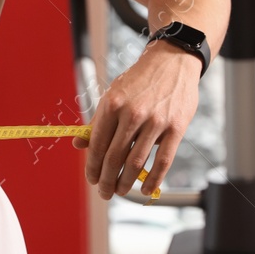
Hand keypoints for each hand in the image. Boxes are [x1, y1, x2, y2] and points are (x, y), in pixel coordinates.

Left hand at [72, 41, 199, 199]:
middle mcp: (132, 113)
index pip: (97, 144)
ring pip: (137, 162)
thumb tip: (78, 145)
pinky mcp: (176, 127)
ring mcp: (156, 121)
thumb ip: (97, 122)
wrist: (172, 62)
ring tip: (121, 191)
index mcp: (112, 105)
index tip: (91, 179)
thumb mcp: (112, 95)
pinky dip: (153, 179)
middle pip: (114, 157)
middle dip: (106, 179)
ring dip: (126, 182)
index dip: (92, 166)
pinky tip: (145, 189)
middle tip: (104, 192)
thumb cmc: (138, 82)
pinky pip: (163, 160)